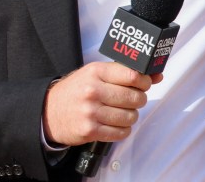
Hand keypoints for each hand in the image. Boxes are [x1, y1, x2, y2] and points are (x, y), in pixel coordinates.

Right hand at [42, 62, 163, 146]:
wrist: (48, 112)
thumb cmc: (75, 91)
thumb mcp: (96, 74)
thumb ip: (125, 73)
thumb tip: (156, 75)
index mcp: (96, 72)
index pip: (133, 76)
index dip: (145, 82)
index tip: (144, 84)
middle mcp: (93, 91)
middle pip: (134, 97)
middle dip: (139, 100)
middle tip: (133, 99)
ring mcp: (91, 112)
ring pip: (130, 116)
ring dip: (131, 116)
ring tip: (122, 112)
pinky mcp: (90, 130)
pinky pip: (120, 132)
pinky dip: (123, 129)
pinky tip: (115, 123)